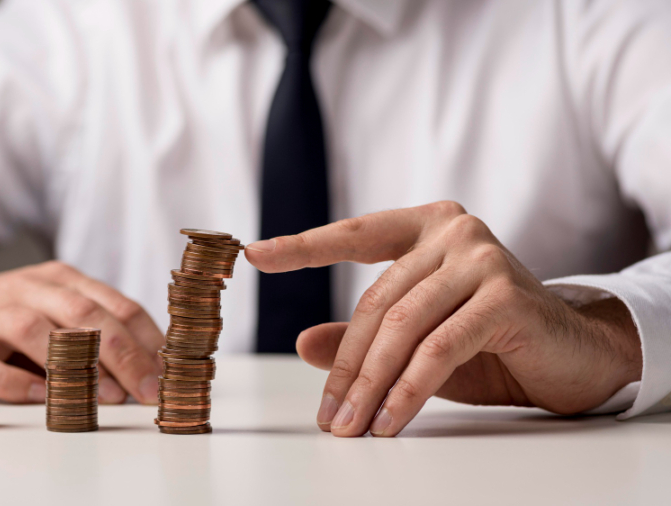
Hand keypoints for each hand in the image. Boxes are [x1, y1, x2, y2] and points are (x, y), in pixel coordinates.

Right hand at [0, 261, 162, 403]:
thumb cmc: (7, 319)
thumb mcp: (55, 310)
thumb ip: (97, 332)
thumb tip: (151, 369)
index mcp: (59, 279)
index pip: (115, 304)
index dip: (147, 338)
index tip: (171, 372)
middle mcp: (25, 289)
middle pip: (83, 315)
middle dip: (123, 354)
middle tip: (149, 389)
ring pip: (34, 330)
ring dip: (74, 365)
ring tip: (106, 395)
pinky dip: (15, 381)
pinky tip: (41, 397)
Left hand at [245, 202, 641, 436]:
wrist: (573, 355)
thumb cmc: (490, 342)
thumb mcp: (418, 338)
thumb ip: (364, 335)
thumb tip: (302, 343)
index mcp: (427, 227)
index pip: (356, 234)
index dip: (304, 246)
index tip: (255, 254)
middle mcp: (454, 231)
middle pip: (378, 301)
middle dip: (346, 365)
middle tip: (328, 415)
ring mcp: (481, 257)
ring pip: (403, 327)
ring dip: (371, 384)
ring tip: (351, 426)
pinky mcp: (505, 295)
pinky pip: (438, 348)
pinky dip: (407, 390)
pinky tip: (389, 420)